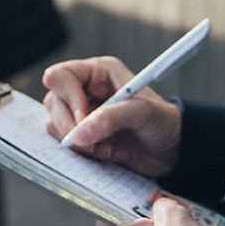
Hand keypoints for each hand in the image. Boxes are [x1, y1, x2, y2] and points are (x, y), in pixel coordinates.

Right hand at [43, 56, 180, 176]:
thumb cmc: (163, 122)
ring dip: (75, 140)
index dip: (68, 97)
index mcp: (98, 73)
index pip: (61, 76)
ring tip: (102, 146)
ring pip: (53, 123)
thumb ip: (111, 118)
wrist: (172, 150)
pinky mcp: (82, 136)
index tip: (83, 118)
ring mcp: (81, 114)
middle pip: (53, 101)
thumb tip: (80, 132)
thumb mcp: (143, 113)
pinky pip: (64, 144)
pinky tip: (102, 153)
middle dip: (69, 124)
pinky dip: (79, 152)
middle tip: (92, 139)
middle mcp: (85, 90)